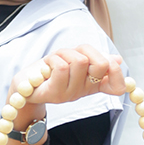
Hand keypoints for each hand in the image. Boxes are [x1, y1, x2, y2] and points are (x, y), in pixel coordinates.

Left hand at [10, 44, 124, 105]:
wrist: (25, 85)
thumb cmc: (51, 70)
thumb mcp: (75, 61)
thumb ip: (94, 59)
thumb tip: (117, 59)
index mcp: (93, 84)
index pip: (117, 87)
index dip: (117, 73)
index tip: (108, 64)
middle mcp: (84, 91)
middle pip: (102, 64)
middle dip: (87, 50)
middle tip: (72, 54)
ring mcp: (71, 94)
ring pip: (80, 61)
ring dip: (66, 52)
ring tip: (56, 59)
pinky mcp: (55, 93)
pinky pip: (62, 66)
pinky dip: (54, 58)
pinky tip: (48, 64)